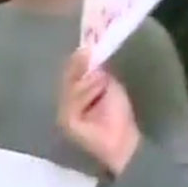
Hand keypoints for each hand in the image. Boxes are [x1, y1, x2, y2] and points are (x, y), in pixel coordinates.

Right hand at [59, 51, 140, 175]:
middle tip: (87, 51)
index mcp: (74, 93)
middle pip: (67, 78)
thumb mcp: (108, 86)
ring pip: (71, 88)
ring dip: (88, 82)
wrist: (123, 140)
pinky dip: (86, 93)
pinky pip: (73, 102)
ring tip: (102, 82)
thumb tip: (89, 52)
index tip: (85, 46)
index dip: (77, 60)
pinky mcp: (67, 121)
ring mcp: (64, 113)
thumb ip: (97, 72)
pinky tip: (98, 90)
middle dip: (78, 65)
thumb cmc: (117, 115)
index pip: (70, 73)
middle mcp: (65, 102)